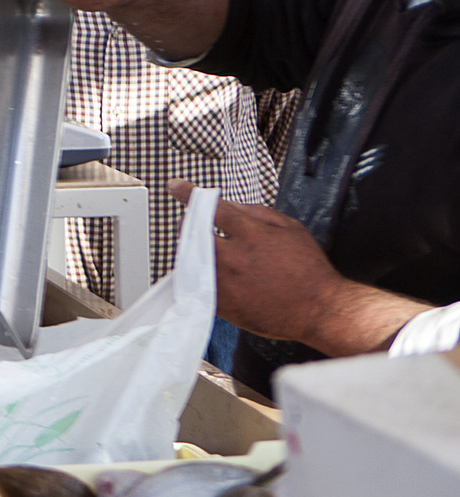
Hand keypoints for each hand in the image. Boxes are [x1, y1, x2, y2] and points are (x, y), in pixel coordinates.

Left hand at [169, 180, 429, 355]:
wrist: (320, 310)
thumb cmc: (310, 270)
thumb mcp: (291, 229)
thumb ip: (258, 212)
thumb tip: (231, 205)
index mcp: (251, 234)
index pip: (212, 208)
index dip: (189, 194)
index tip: (175, 186)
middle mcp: (233, 258)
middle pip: (191, 233)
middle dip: (189, 225)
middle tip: (196, 226)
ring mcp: (225, 283)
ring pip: (190, 259)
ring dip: (192, 250)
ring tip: (208, 251)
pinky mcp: (222, 305)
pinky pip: (196, 284)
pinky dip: (198, 274)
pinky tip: (211, 273)